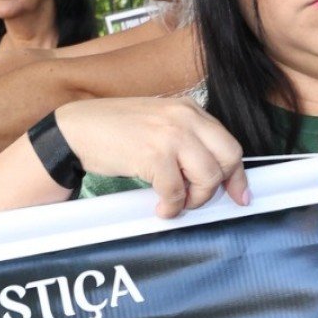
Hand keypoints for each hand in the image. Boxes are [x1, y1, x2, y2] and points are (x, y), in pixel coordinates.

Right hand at [56, 96, 249, 217]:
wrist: (77, 129)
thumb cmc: (115, 130)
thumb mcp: (158, 124)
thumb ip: (186, 142)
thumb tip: (211, 176)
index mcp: (189, 109)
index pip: (229, 143)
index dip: (237, 175)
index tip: (240, 196)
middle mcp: (185, 117)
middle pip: (228, 158)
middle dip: (218, 187)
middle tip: (198, 200)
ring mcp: (171, 134)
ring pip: (207, 177)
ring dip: (194, 200)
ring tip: (175, 204)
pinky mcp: (154, 154)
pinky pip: (177, 191)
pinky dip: (171, 207)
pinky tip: (160, 208)